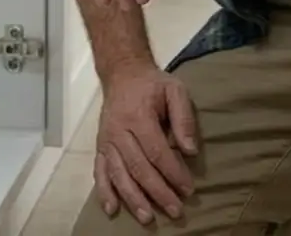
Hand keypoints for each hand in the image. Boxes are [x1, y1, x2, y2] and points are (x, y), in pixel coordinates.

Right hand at [94, 65, 198, 225]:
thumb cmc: (152, 84)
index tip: (189, 190)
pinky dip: (104, 190)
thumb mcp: (174, 90)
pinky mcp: (100, 145)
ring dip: (132, 197)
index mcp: (138, 115)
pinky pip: (100, 169)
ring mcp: (106, 139)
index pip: (156, 150)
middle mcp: (118, 129)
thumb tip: (190, 151)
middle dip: (157, 191)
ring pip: (118, 172)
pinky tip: (111, 208)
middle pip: (138, 166)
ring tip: (147, 217)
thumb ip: (183, 118)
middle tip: (176, 211)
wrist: (122, 73)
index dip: (173, 172)